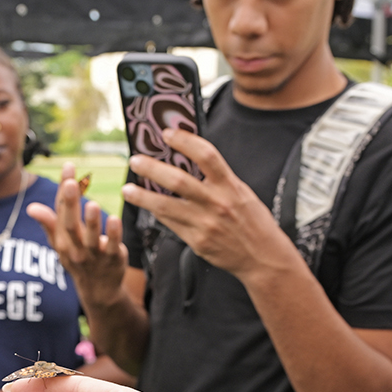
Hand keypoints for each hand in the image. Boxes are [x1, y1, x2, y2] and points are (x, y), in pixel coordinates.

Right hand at [26, 161, 128, 307]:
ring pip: (90, 237)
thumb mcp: (61, 244)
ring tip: (91, 203)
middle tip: (70, 183)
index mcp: (62, 239)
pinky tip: (114, 218)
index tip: (69, 166)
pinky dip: (112, 234)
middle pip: (70, 224)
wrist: (98, 291)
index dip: (63, 188)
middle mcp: (75, 247)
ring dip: (90, 221)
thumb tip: (30, 207)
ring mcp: (93, 254)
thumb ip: (49, 223)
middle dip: (69, 203)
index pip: (60, 210)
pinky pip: (111, 246)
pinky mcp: (112, 259)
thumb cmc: (79, 260)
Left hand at [120, 129, 296, 279]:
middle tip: (135, 160)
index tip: (167, 133)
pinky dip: (157, 213)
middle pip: (178, 180)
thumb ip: (218, 179)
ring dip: (143, 197)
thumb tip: (188, 161)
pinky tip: (148, 207)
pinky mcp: (197, 242)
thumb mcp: (241, 193)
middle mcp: (217, 203)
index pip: (206, 155)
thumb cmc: (252, 221)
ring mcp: (206, 224)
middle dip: (152, 168)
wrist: (263, 257)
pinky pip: (171, 224)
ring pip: (166, 206)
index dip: (185, 141)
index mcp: (230, 186)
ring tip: (127, 190)